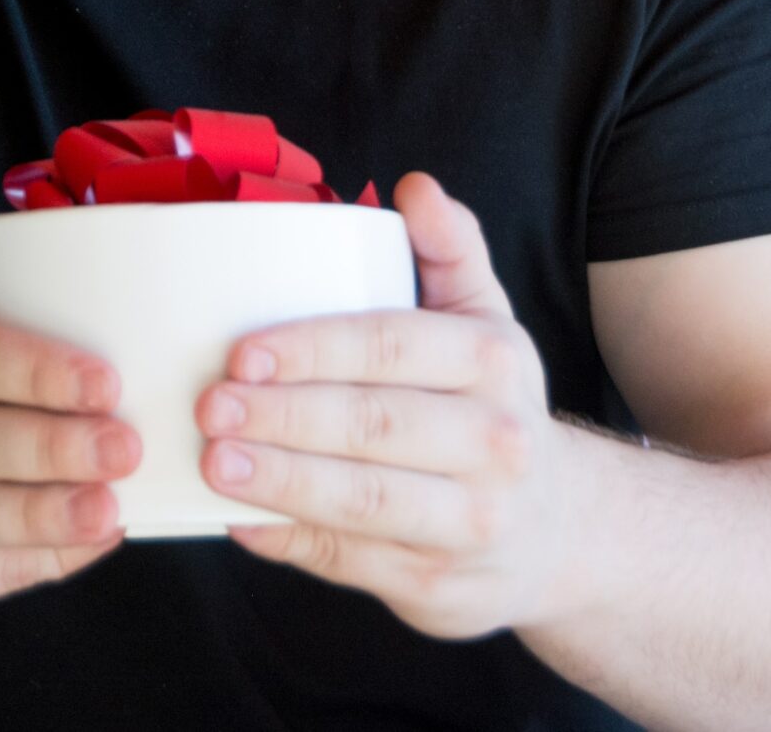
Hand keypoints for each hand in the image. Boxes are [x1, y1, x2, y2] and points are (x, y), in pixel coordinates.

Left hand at [198, 173, 583, 640]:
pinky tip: (239, 521)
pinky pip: (351, 560)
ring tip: (214, 463)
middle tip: (210, 406)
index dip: (313, 350)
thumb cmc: (491, 406)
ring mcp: (469, 521)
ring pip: (362, 502)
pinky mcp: (436, 584)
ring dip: (281, 483)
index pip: (391, 346)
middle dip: (284, 418)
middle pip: (372, 426)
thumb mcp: (487, 321)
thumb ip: (451, 250)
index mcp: (494, 362)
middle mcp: (493, 443)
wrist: (560, 529)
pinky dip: (290, 542)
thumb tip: (416, 187)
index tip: (242, 351)